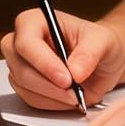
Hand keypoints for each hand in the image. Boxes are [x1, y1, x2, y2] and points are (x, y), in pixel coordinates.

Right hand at [0, 9, 124, 109]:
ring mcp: (20, 65)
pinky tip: (69, 98)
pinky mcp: (25, 85)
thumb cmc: (100, 44)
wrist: (104, 62)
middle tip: (74, 92)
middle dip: (49, 85)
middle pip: (21, 68)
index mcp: (36, 21)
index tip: (66, 78)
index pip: (26, 42)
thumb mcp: (103, 41)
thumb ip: (90, 53)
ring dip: (53, 97)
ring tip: (76, 94)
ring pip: (24, 87)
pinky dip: (53, 104)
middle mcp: (22, 41)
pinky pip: (31, 100)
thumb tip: (75, 71)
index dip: (44, 63)